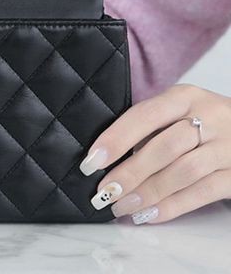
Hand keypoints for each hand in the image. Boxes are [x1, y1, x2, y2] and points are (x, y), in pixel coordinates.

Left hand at [79, 83, 230, 223]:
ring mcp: (228, 147)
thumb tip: (107, 157)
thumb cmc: (202, 120)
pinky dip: (172, 206)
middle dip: (130, 172)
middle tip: (104, 190)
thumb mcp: (179, 110)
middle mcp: (210, 117)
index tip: (93, 160)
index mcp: (186, 96)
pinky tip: (148, 213)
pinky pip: (203, 192)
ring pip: (184, 172)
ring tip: (121, 205)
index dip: (116, 138)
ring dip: (148, 192)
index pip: (145, 115)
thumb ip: (150, 127)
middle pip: (165, 147)